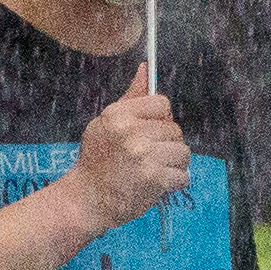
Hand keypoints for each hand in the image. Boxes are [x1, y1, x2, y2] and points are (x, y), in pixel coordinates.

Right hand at [74, 84, 192, 226]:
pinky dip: (175, 183)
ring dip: (173, 164)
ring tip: (154, 170)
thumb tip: (145, 69)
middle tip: (146, 158)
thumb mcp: (106, 124)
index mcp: (119, 114)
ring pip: (183, 152)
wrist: (86, 200)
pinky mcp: (155, 178)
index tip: (149, 133)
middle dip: (166, 144)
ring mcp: (144, 155)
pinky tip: (157, 184)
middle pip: (174, 129)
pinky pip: (183, 176)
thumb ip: (131, 98)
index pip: (162, 104)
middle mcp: (131, 132)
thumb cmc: (97, 161)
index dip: (159, 120)